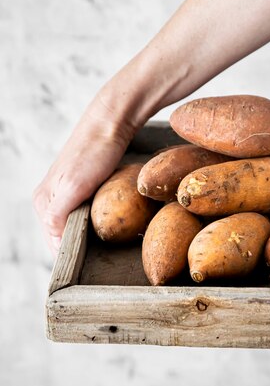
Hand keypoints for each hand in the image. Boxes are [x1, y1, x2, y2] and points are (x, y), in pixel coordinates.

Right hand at [33, 93, 135, 255]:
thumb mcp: (73, 187)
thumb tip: (54, 242)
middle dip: (83, 245)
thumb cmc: (94, 153)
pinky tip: (110, 223)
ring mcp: (66, 192)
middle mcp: (50, 199)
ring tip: (110, 243)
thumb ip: (57, 215)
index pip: (54, 243)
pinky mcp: (82, 186)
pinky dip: (97, 220)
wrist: (111, 122)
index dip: (73, 255)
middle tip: (107, 254)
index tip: (95, 264)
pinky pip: (87, 213)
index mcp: (43, 202)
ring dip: (91, 234)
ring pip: (77, 225)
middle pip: (64, 236)